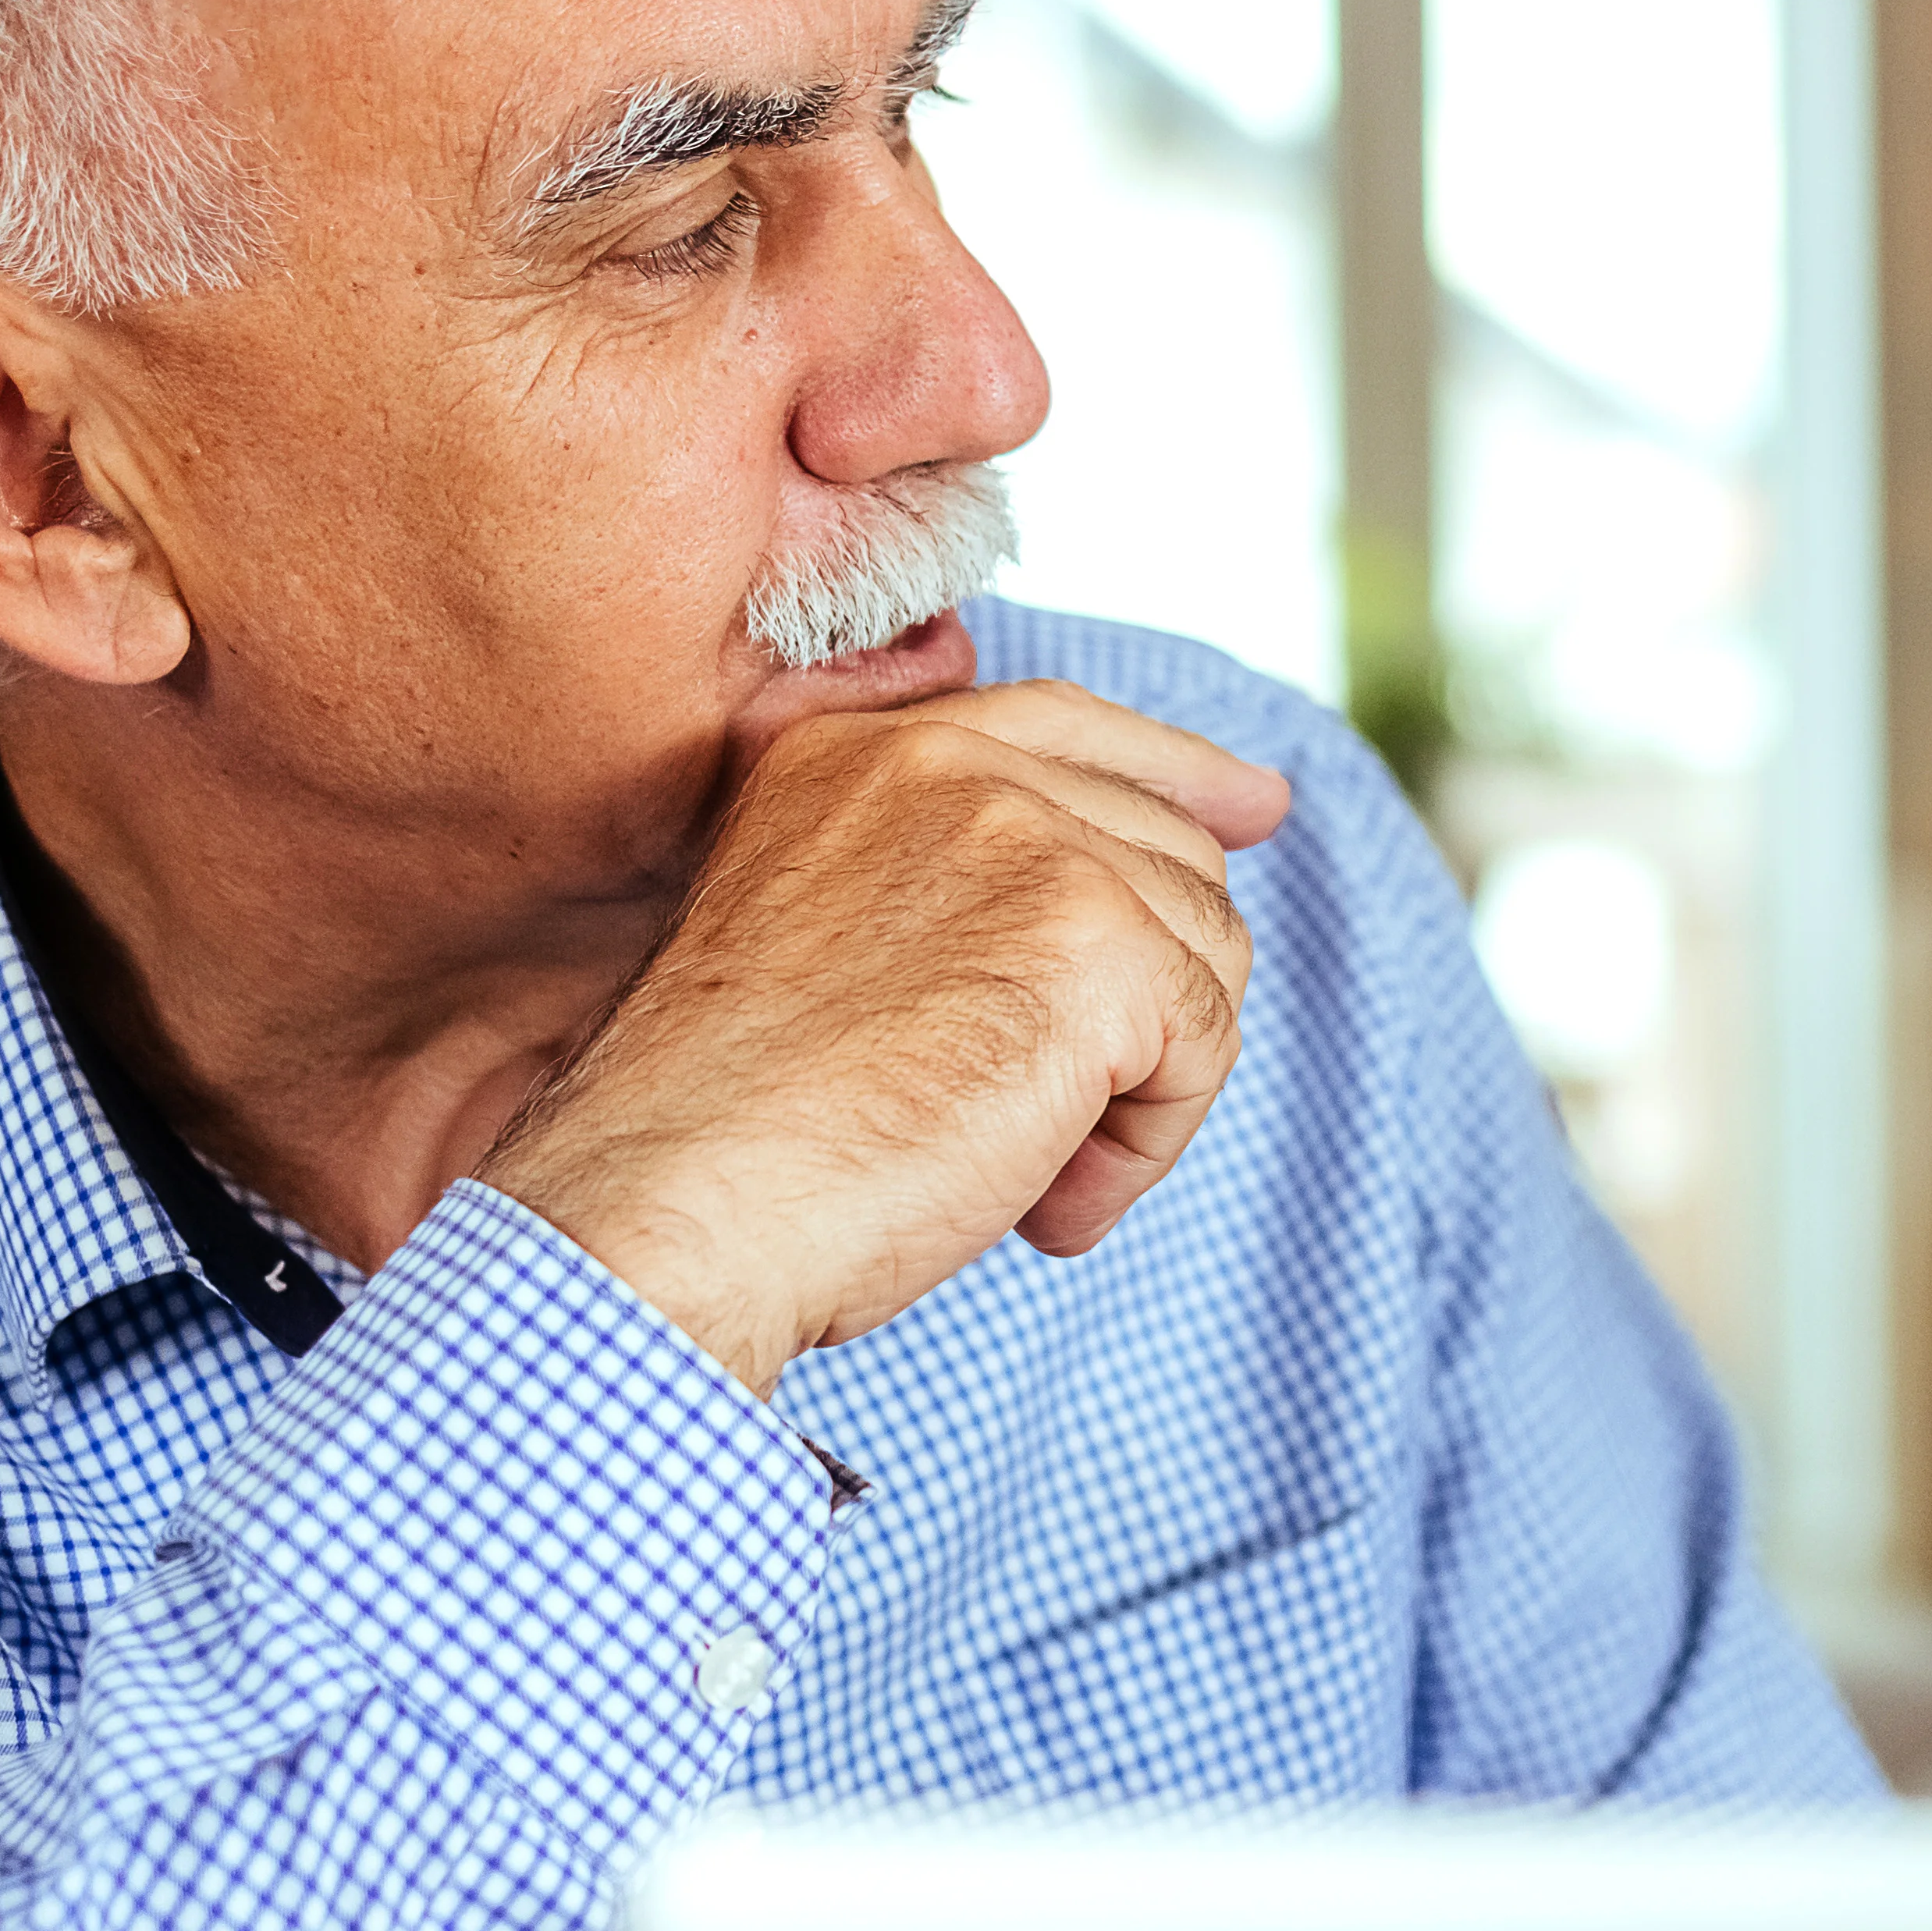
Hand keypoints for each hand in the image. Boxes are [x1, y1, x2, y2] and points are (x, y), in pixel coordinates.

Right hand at [482, 681, 1293, 1388]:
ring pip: (1205, 954)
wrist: (675, 1205)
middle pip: (1167, 854)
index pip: (1066, 725)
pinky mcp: (1097, 944)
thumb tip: (1156, 882)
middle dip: (1146, 1001)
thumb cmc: (729, 1136)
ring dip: (1141, 1089)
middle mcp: (946, 768)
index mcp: (857, 757)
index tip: (1255, 805)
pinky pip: (1207, 1047)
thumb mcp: (823, 949)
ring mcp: (1029, 843)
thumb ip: (947, 889)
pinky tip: (1044, 1203)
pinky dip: (1144, 1149)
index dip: (1177, 768)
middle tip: (1028, 1123)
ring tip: (1016, 1173)